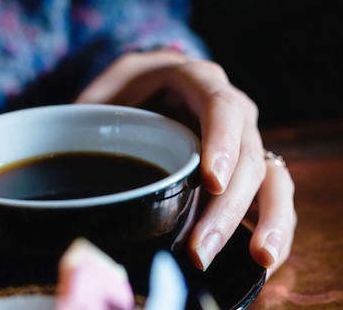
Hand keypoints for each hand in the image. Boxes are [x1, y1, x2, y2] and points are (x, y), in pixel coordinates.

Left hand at [75, 50, 295, 275]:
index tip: (210, 180)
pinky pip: (276, 198)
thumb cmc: (124, 96)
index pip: (221, 106)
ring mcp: (247, 142)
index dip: (220, 142)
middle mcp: (234, 110)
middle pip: (248, 154)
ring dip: (269, 220)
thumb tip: (65, 144)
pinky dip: (277, 229)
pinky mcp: (251, 172)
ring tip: (261, 258)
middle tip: (201, 250)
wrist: (147, 96)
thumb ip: (89, 111)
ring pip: (274, 178)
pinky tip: (267, 260)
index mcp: (199, 81)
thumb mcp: (104, 91)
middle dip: (228, 206)